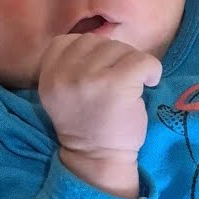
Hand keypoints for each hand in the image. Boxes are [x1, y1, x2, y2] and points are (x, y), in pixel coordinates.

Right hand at [39, 34, 159, 194]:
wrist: (96, 158)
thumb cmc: (84, 126)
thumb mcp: (59, 94)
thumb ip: (66, 67)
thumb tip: (98, 44)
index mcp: (47, 75)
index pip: (66, 40)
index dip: (88, 51)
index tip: (99, 70)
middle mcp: (63, 74)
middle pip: (96, 42)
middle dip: (113, 56)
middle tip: (120, 79)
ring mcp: (89, 78)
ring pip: (120, 48)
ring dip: (132, 64)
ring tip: (133, 84)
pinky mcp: (115, 84)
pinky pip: (141, 60)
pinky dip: (151, 69)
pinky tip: (149, 82)